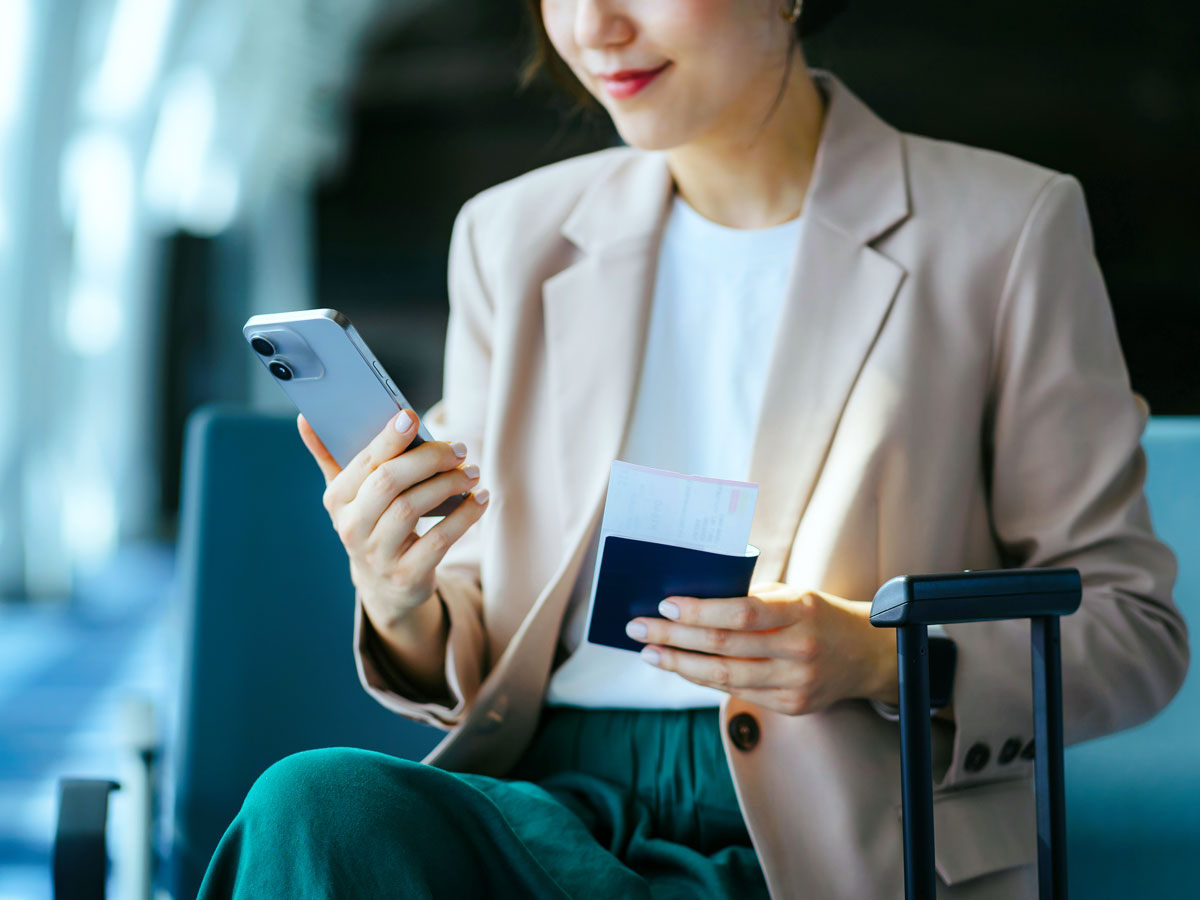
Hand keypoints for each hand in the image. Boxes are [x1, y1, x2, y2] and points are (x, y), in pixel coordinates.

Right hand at [298, 410, 488, 633]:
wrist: (383, 584)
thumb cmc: (371, 523)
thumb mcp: (349, 495)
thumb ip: (330, 456)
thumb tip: (306, 418)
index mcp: (337, 500)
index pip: (364, 463)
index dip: (388, 438)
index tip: (412, 417)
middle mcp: (352, 527)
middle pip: (389, 482)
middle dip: (427, 458)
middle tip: (459, 448)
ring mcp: (378, 554)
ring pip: (413, 508)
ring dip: (448, 484)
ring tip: (472, 472)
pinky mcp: (407, 575)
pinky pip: (439, 540)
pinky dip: (465, 516)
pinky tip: (480, 498)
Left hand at [624, 582, 898, 715]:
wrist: (867, 654)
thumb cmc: (818, 614)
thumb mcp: (793, 594)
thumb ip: (750, 597)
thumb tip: (690, 598)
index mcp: (800, 611)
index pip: (742, 612)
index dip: (700, 610)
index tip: (665, 604)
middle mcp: (799, 650)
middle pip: (724, 647)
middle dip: (674, 637)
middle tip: (639, 628)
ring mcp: (796, 683)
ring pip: (724, 677)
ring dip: (679, 664)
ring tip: (650, 652)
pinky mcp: (791, 707)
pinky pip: (737, 693)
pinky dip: (703, 679)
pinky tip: (680, 667)